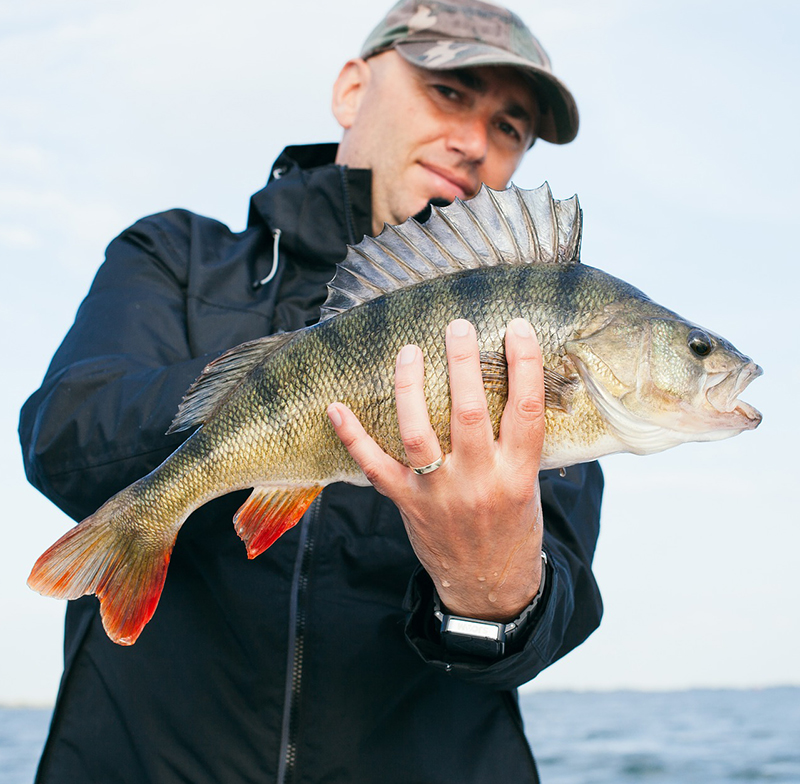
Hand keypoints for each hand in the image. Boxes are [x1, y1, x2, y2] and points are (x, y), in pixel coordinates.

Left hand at [327, 318, 544, 621]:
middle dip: (462, 363)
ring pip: (418, 433)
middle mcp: (479, 482)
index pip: (526, 411)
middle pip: (469, 413)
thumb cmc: (513, 527)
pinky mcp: (408, 504)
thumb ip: (518, 441)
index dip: (525, 365)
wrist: (489, 586)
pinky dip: (353, 437)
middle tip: (457, 325)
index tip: (516, 327)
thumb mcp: (529, 485)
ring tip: (408, 351)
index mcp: (518, 475)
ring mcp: (439, 494)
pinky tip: (336, 407)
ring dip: (410, 388)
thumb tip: (514, 382)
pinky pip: (375, 468)